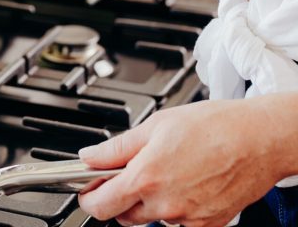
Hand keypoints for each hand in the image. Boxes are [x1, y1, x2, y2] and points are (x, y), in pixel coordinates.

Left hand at [77, 98, 283, 226]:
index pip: (101, 205)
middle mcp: (165, 205)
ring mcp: (188, 219)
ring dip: (146, 201)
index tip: (84, 190)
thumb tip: (89, 156)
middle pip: (123, 214)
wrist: (257, 140)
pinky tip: (182, 181)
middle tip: (123, 172)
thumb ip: (116, 147)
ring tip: (162, 168)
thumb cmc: (211, 127)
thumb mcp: (154, 125)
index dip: (87, 198)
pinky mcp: (207, 225)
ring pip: (151, 218)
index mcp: (146, 177)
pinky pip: (178, 222)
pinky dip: (172, 206)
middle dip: (116, 196)